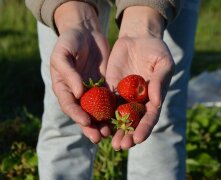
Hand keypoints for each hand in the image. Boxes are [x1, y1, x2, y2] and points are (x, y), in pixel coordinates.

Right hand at [50, 2, 109, 142]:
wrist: (86, 32)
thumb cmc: (70, 41)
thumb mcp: (63, 54)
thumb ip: (68, 73)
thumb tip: (78, 93)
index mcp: (64, 87)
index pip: (69, 105)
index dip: (76, 115)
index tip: (86, 121)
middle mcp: (77, 93)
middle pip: (83, 113)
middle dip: (91, 126)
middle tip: (99, 137)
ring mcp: (91, 91)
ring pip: (97, 111)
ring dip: (103, 123)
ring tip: (110, 132)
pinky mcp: (104, 86)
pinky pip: (109, 100)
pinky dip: (113, 111)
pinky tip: (120, 118)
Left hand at [106, 7, 174, 149]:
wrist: (138, 37)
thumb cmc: (155, 49)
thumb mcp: (163, 63)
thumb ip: (160, 81)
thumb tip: (157, 102)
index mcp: (153, 97)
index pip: (149, 117)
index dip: (144, 128)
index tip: (137, 139)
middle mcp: (137, 100)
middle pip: (132, 121)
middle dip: (127, 134)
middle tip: (120, 146)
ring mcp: (123, 95)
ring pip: (117, 115)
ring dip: (112, 129)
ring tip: (106, 140)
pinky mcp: (110, 88)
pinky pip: (105, 102)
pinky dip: (100, 113)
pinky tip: (95, 122)